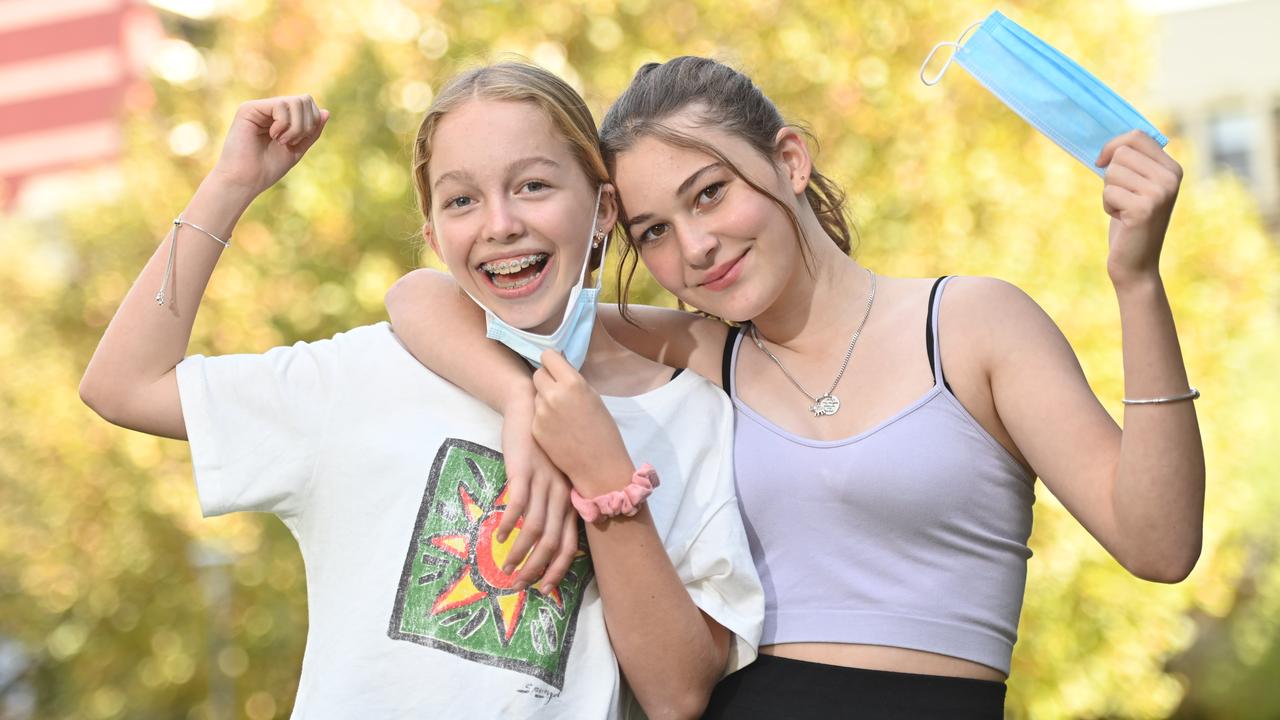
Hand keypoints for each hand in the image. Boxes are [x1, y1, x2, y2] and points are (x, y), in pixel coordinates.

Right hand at [208, 95, 328, 197]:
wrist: (246, 180)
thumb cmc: (268, 168)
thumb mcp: (297, 149)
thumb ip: (311, 131)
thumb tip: (326, 111)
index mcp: (281, 118)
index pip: (308, 104)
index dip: (313, 122)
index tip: (299, 141)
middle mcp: (269, 109)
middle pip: (304, 99)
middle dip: (306, 124)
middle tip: (291, 141)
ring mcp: (259, 107)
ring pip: (295, 101)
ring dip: (296, 127)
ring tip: (281, 140)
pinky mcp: (249, 108)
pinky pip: (281, 105)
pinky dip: (284, 124)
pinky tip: (273, 135)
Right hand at [496, 397, 580, 591]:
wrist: (530, 407)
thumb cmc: (541, 447)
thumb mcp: (554, 477)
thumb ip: (552, 505)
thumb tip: (543, 540)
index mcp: (570, 498)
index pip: (571, 543)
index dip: (558, 569)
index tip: (545, 588)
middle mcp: (561, 493)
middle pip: (552, 542)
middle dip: (536, 568)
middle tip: (519, 584)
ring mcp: (543, 482)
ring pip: (535, 528)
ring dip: (519, 553)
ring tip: (505, 566)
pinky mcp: (524, 471)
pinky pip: (517, 504)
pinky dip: (509, 525)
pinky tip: (500, 536)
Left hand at [531, 350, 633, 497]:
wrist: (599, 466)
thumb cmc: (603, 430)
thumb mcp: (593, 397)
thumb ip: (573, 382)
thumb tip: (559, 368)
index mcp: (573, 383)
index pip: (548, 356)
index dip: (553, 362)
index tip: (557, 368)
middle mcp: (553, 395)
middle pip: (538, 374)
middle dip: (546, 379)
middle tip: (558, 390)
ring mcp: (541, 413)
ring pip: (536, 394)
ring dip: (544, 398)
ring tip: (561, 414)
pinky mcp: (535, 429)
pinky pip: (535, 413)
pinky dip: (543, 417)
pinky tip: (557, 428)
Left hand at [1096, 130, 1182, 286]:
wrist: (1136, 263)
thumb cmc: (1129, 222)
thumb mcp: (1135, 187)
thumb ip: (1131, 163)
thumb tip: (1107, 140)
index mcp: (1172, 169)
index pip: (1137, 136)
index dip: (1112, 145)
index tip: (1102, 161)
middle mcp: (1171, 178)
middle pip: (1121, 153)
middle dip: (1110, 175)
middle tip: (1121, 197)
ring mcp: (1160, 193)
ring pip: (1112, 173)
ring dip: (1109, 193)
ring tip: (1123, 209)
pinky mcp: (1144, 208)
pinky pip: (1108, 193)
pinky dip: (1107, 206)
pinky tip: (1122, 219)